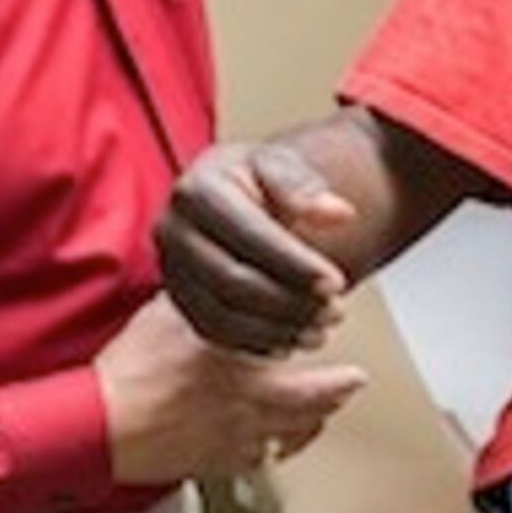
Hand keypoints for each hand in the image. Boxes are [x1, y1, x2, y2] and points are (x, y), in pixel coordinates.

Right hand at [96, 294, 368, 484]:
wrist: (100, 424)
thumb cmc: (133, 373)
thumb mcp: (168, 314)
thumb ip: (202, 296)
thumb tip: (216, 269)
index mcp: (250, 379)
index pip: (316, 383)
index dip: (340, 378)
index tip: (353, 368)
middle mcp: (251, 416)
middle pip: (312, 417)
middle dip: (334, 400)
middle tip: (350, 387)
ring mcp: (233, 445)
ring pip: (286, 443)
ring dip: (304, 429)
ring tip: (314, 417)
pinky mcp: (210, 466)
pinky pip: (251, 464)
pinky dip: (265, 451)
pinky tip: (264, 444)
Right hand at [159, 140, 354, 354]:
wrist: (233, 196)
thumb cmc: (260, 181)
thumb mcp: (283, 168)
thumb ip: (306, 187)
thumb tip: (340, 213)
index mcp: (196, 191)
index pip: (250, 235)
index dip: (296, 264)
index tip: (338, 283)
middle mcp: (172, 232)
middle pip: (232, 282)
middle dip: (289, 303)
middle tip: (337, 311)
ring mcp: (171, 270)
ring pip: (222, 317)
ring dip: (277, 331)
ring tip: (321, 331)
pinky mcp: (178, 300)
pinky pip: (214, 333)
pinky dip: (257, 344)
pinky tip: (292, 342)